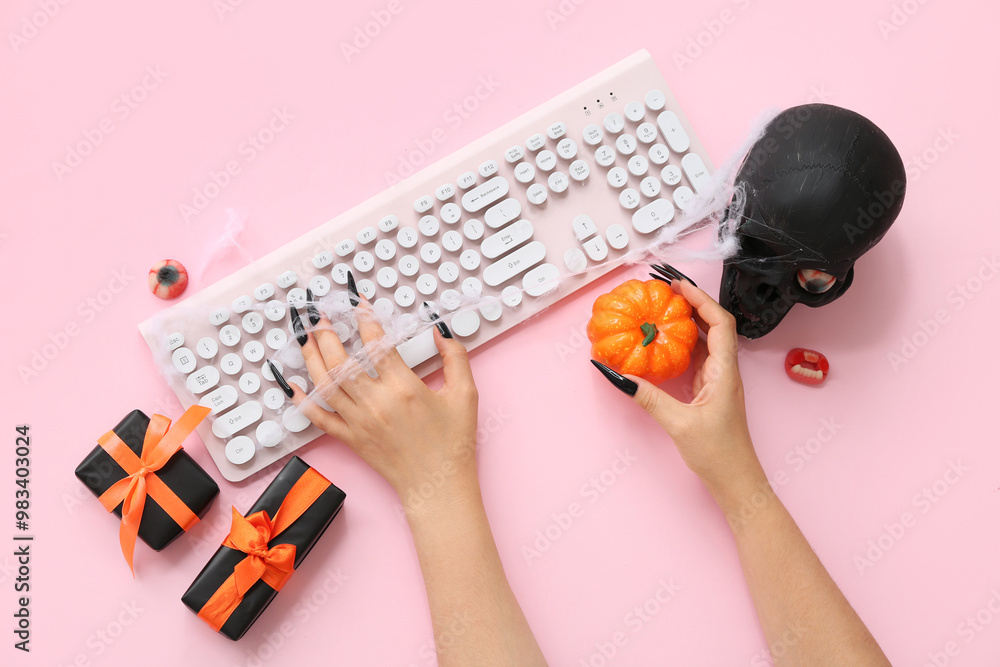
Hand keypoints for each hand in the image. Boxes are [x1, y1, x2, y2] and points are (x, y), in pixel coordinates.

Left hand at [287, 297, 479, 500]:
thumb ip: (455, 358)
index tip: (358, 303)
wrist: (437, 487)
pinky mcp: (351, 439)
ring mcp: (359, 422)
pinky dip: (302, 401)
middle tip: (320, 316)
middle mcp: (376, 403)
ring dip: (311, 358)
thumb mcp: (465, 395)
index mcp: (404, 388)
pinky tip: (292, 384)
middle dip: (327, 334)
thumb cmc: (453, 444)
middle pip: (342, 360)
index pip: (377, 344)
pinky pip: (319, 418)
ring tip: (304, 337)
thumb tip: (440, 330)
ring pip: (326, 384)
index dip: (365, 319)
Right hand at [602, 275, 764, 504]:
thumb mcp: (679, 424)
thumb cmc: (718, 454)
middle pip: (712, 324)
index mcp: (725, 371)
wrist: (736, 480)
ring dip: (685, 322)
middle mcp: (724, 370)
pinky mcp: (709, 389)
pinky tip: (662, 342)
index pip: (719, 322)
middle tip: (663, 290)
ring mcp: (717, 379)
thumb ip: (649, 397)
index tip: (677, 285)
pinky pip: (695, 357)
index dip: (700, 299)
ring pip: (703, 340)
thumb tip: (619, 375)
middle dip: (690, 303)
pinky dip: (680, 344)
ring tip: (660, 309)